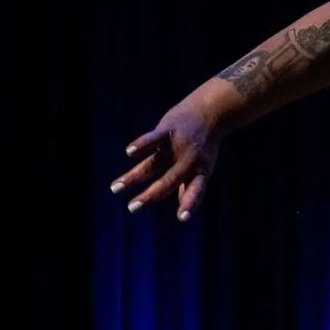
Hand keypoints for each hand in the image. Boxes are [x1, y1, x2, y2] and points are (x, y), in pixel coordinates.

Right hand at [112, 96, 223, 221]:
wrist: (213, 111)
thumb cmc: (204, 144)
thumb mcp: (203, 166)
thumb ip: (190, 187)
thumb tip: (183, 211)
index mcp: (200, 171)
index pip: (196, 190)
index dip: (190, 203)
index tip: (183, 218)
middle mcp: (190, 160)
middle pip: (168, 181)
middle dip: (150, 195)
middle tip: (132, 208)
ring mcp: (179, 145)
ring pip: (153, 163)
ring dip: (134, 176)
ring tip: (116, 188)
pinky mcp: (169, 129)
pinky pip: (154, 138)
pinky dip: (142, 144)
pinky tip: (129, 152)